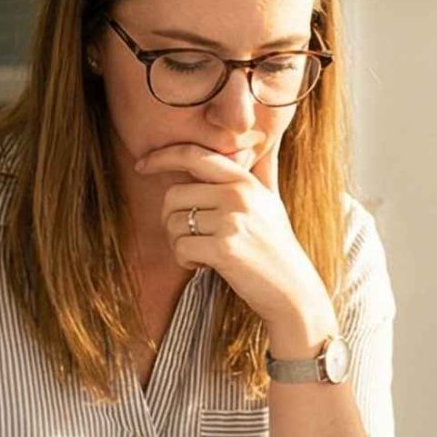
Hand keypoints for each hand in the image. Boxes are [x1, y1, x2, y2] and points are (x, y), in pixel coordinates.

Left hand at [135, 145, 336, 352]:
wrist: (294, 291)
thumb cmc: (277, 249)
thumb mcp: (272, 204)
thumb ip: (261, 173)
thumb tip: (266, 144)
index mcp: (245, 182)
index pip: (195, 156)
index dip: (163, 156)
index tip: (142, 165)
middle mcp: (239, 196)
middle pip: (174, 195)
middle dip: (171, 220)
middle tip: (190, 238)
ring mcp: (233, 221)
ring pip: (173, 223)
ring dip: (179, 244)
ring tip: (203, 254)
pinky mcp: (225, 249)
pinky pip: (180, 247)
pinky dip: (185, 261)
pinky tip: (205, 266)